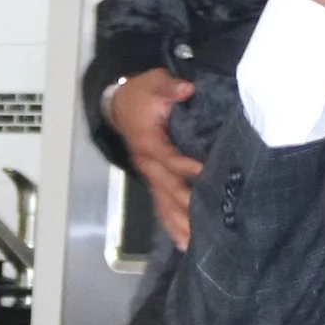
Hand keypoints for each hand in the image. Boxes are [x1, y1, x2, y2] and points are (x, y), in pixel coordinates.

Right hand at [104, 68, 202, 251]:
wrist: (119, 104)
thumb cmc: (141, 94)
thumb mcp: (154, 81)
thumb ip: (170, 86)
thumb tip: (186, 89)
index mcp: (148, 141)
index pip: (167, 157)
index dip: (183, 166)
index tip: (203, 174)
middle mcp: (147, 163)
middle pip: (166, 187)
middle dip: (184, 205)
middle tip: (204, 221)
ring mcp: (149, 174)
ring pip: (162, 203)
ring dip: (177, 223)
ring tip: (193, 243)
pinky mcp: (152, 180)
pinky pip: (160, 206)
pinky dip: (171, 224)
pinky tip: (183, 242)